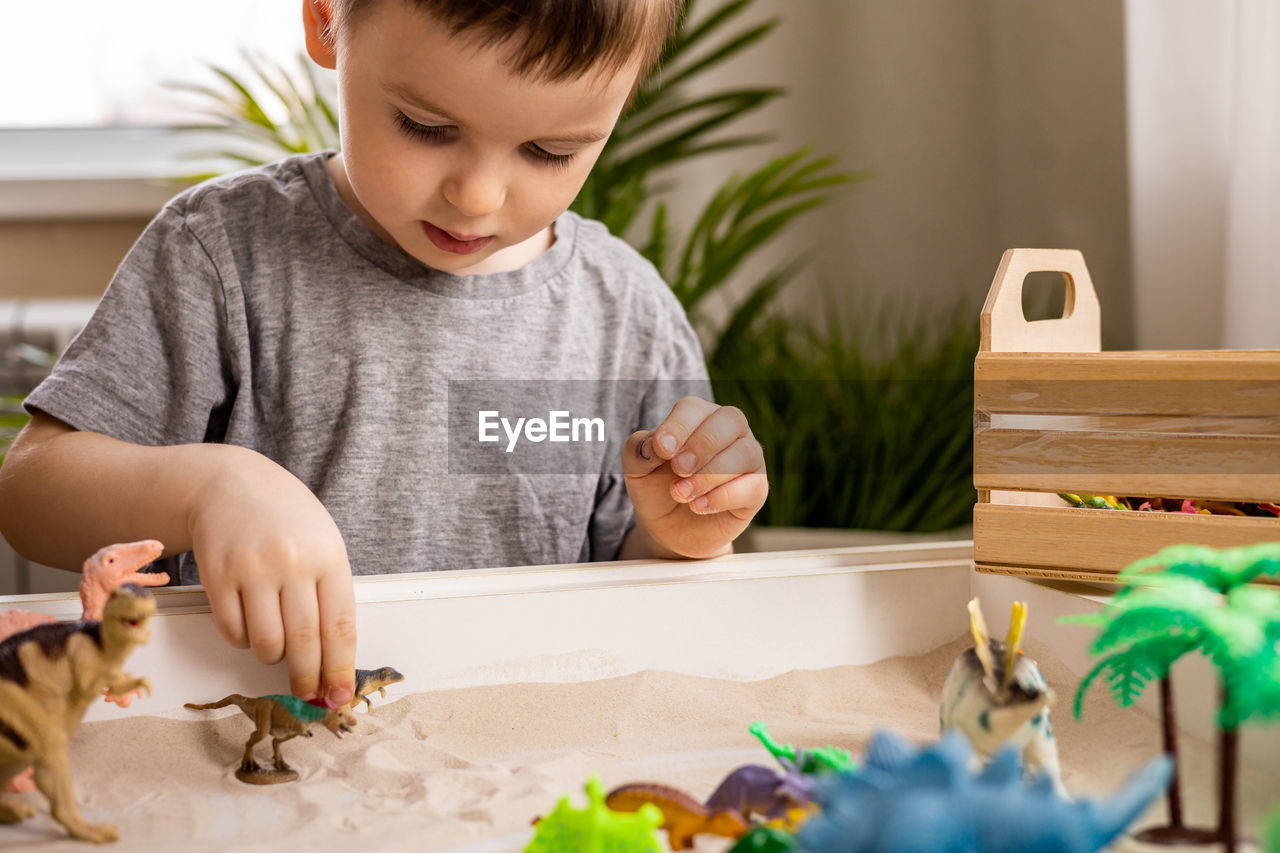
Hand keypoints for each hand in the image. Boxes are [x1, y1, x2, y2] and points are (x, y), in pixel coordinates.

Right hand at [186, 448, 355, 705]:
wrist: (230, 484)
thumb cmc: (286, 519)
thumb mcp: (323, 543)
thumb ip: (330, 592)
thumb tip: (335, 656)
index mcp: (328, 556)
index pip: (340, 627)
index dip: (339, 668)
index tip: (338, 695)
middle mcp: (292, 563)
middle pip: (304, 642)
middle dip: (308, 678)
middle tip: (308, 695)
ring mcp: (253, 569)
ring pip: (266, 643)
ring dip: (272, 657)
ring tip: (276, 646)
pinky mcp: (217, 576)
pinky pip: (233, 631)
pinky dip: (243, 641)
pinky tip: (250, 625)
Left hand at [621, 396, 767, 557]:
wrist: (669, 529)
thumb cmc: (656, 488)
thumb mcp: (635, 470)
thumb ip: (637, 451)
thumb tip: (652, 446)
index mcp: (699, 417)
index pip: (695, 408)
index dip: (678, 426)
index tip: (661, 450)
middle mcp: (730, 432)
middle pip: (731, 420)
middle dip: (701, 445)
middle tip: (678, 469)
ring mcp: (748, 460)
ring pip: (746, 453)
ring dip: (710, 474)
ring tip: (681, 494)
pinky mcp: (756, 491)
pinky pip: (752, 487)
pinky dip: (722, 497)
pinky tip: (697, 507)